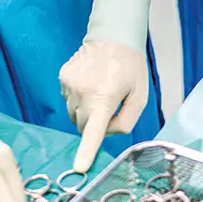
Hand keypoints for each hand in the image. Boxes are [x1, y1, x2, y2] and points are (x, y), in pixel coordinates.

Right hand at [59, 41, 147, 172]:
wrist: (113, 34)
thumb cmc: (130, 66)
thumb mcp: (139, 96)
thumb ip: (125, 121)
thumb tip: (105, 132)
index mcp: (104, 97)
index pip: (93, 130)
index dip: (86, 151)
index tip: (79, 167)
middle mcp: (82, 91)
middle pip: (82, 126)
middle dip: (94, 124)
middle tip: (109, 106)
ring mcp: (69, 83)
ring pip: (73, 114)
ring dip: (85, 111)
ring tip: (99, 91)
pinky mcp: (63, 76)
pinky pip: (68, 99)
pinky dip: (78, 98)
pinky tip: (90, 83)